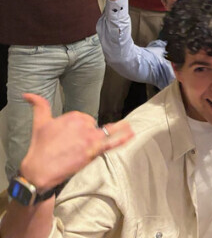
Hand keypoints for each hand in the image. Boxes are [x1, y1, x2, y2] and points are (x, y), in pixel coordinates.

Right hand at [19, 94, 133, 190]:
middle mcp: (84, 124)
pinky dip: (122, 138)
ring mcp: (90, 138)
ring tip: (128, 126)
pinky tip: (131, 134)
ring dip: (119, 129)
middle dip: (88, 134)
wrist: (39, 169)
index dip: (79, 128)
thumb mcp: (39, 122)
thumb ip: (39, 106)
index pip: (84, 119)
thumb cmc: (39, 147)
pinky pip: (112, 143)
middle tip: (74, 146)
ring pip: (107, 131)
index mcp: (73, 116)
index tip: (70, 137)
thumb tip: (27, 94)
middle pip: (94, 126)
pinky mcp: (94, 151)